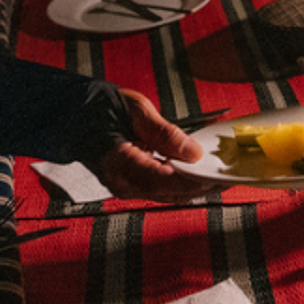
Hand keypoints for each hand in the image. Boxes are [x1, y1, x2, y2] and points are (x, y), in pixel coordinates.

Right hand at [95, 89, 226, 200]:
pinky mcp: (135, 185)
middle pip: (170, 192)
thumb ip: (164, 134)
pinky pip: (165, 189)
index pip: (162, 179)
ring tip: (222, 176)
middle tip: (229, 177)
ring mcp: (128, 187)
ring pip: (170, 195)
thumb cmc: (102, 109)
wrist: (75, 116)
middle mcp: (123, 183)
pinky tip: (202, 173)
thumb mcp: (136, 111)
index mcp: (119, 163)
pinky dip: (186, 183)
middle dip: (202, 186)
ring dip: (197, 187)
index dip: (191, 180)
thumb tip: (193, 153)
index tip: (215, 176)